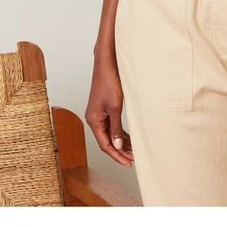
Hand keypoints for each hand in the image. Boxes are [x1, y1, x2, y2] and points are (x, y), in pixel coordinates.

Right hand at [85, 51, 133, 165]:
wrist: (107, 64)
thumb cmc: (109, 82)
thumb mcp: (115, 107)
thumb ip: (116, 128)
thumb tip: (118, 146)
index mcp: (93, 120)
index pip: (105, 144)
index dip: (117, 155)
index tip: (128, 163)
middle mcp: (94, 118)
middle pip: (107, 141)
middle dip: (120, 151)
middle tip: (133, 159)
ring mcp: (99, 114)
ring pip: (110, 134)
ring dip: (121, 142)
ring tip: (134, 151)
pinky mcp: (104, 109)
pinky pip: (112, 126)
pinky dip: (120, 133)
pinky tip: (129, 138)